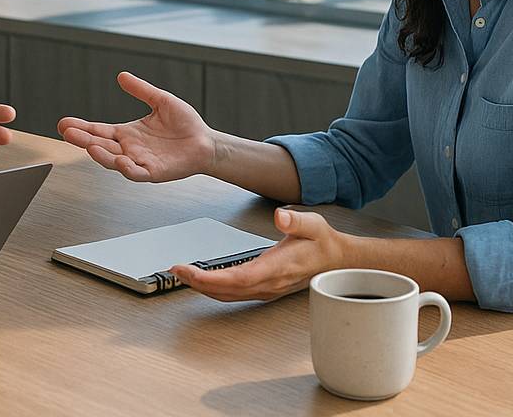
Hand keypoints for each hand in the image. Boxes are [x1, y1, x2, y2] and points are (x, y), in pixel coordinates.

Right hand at [57, 71, 215, 182]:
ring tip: (89, 147)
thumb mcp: (161, 101)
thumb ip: (141, 90)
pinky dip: (128, 169)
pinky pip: (137, 173)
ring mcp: (140, 161)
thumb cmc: (185, 124)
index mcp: (127, 133)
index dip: (82, 127)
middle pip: (100, 145)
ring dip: (101, 155)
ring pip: (114, 161)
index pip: (99, 130)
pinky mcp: (154, 172)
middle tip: (67, 133)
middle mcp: (129, 148)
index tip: (64, 123)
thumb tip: (121, 76)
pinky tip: (121, 161)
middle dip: (83, 140)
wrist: (206, 142)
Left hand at [171, 208, 355, 301]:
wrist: (337, 261)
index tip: (189, 271)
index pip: (238, 278)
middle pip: (227, 290)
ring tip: (182, 275)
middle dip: (198, 282)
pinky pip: (235, 294)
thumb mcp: (313, 223)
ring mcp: (266, 289)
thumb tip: (281, 217)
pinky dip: (215, 289)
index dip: (211, 278)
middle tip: (174, 270)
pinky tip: (203, 281)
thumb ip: (296, 221)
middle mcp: (269, 283)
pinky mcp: (264, 289)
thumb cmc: (322, 242)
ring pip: (229, 295)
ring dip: (204, 287)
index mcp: (277, 267)